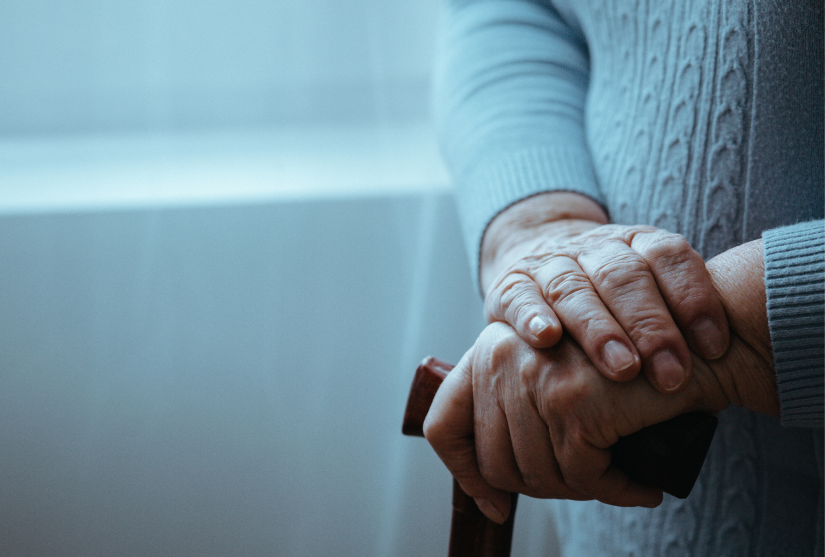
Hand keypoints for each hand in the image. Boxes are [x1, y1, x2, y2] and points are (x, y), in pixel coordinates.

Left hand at [423, 322, 730, 522]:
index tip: (492, 503)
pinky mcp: (573, 400)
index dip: (463, 473)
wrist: (695, 346)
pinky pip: (581, 477)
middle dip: (540, 488)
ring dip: (578, 491)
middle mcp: (501, 357)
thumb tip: (488, 499)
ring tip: (611, 479)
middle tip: (584, 484)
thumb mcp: (556, 389)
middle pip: (494, 463)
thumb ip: (516, 421)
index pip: (443, 423)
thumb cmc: (626, 375)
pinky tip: (635, 486)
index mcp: (488, 352)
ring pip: (536, 475)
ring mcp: (534, 377)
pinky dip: (614, 491)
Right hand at [481, 192, 730, 392]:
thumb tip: (725, 366)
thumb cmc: (607, 296)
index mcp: (635, 242)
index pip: (668, 256)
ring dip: (599, 329)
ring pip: (573, 287)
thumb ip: (676, 313)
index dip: (694, 298)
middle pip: (622, 275)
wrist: (537, 254)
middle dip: (650, 327)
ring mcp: (548, 264)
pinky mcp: (510, 286)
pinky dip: (532, 316)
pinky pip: (518, 297)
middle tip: (670, 374)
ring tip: (622, 369)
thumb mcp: (647, 290)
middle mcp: (593, 248)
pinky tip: (547, 339)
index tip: (714, 347)